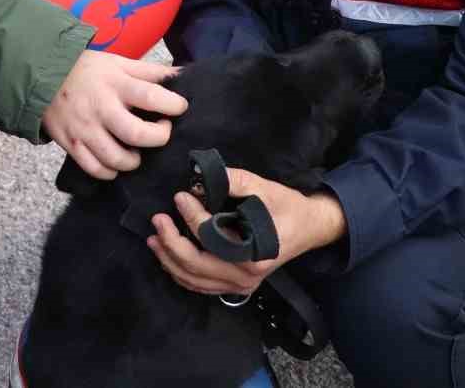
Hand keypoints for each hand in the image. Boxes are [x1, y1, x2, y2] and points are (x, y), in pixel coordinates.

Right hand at [41, 52, 187, 179]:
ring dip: (134, 160)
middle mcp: (101, 108)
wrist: (41, 76)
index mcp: (116, 83)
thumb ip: (149, 71)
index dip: (173, 105)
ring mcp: (85, 129)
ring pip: (116, 159)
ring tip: (136, 151)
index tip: (179, 107)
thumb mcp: (117, 62)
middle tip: (161, 132)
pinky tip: (115, 162)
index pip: (151, 97)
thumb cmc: (86, 69)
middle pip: (137, 135)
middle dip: (158, 138)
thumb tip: (182, 74)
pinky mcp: (71, 144)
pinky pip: (95, 169)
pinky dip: (110, 172)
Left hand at [146, 169, 346, 296]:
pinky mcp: (236, 286)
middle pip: (195, 266)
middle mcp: (245, 276)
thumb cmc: (288, 206)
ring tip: (154, 239)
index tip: (179, 196)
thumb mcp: (264, 187)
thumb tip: (198, 178)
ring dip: (170, 260)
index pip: (210, 238)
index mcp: (253, 254)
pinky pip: (202, 285)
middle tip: (157, 220)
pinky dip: (181, 273)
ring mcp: (240, 285)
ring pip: (194, 280)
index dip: (190, 216)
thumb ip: (233, 181)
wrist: (310, 227)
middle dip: (171, 243)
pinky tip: (168, 257)